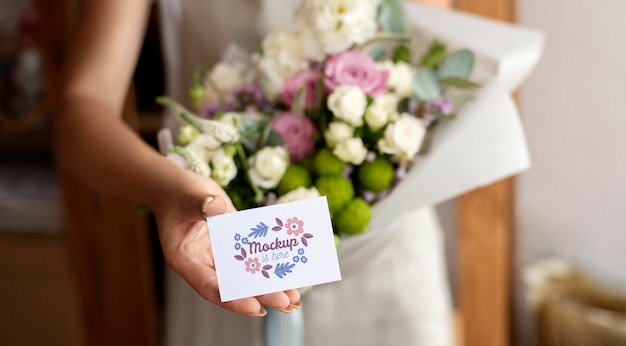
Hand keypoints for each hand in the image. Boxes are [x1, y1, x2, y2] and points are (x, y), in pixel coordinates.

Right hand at [152, 168, 300, 315]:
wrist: (177, 186)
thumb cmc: (176, 192)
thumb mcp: (186, 196)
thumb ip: (200, 204)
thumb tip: (215, 207)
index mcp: (186, 259)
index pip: (210, 286)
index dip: (233, 299)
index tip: (255, 307)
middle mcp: (203, 263)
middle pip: (233, 286)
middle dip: (260, 295)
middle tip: (286, 303)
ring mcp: (219, 255)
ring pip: (246, 276)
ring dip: (269, 286)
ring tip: (294, 297)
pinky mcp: (232, 244)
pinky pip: (252, 258)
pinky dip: (268, 264)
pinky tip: (289, 271)